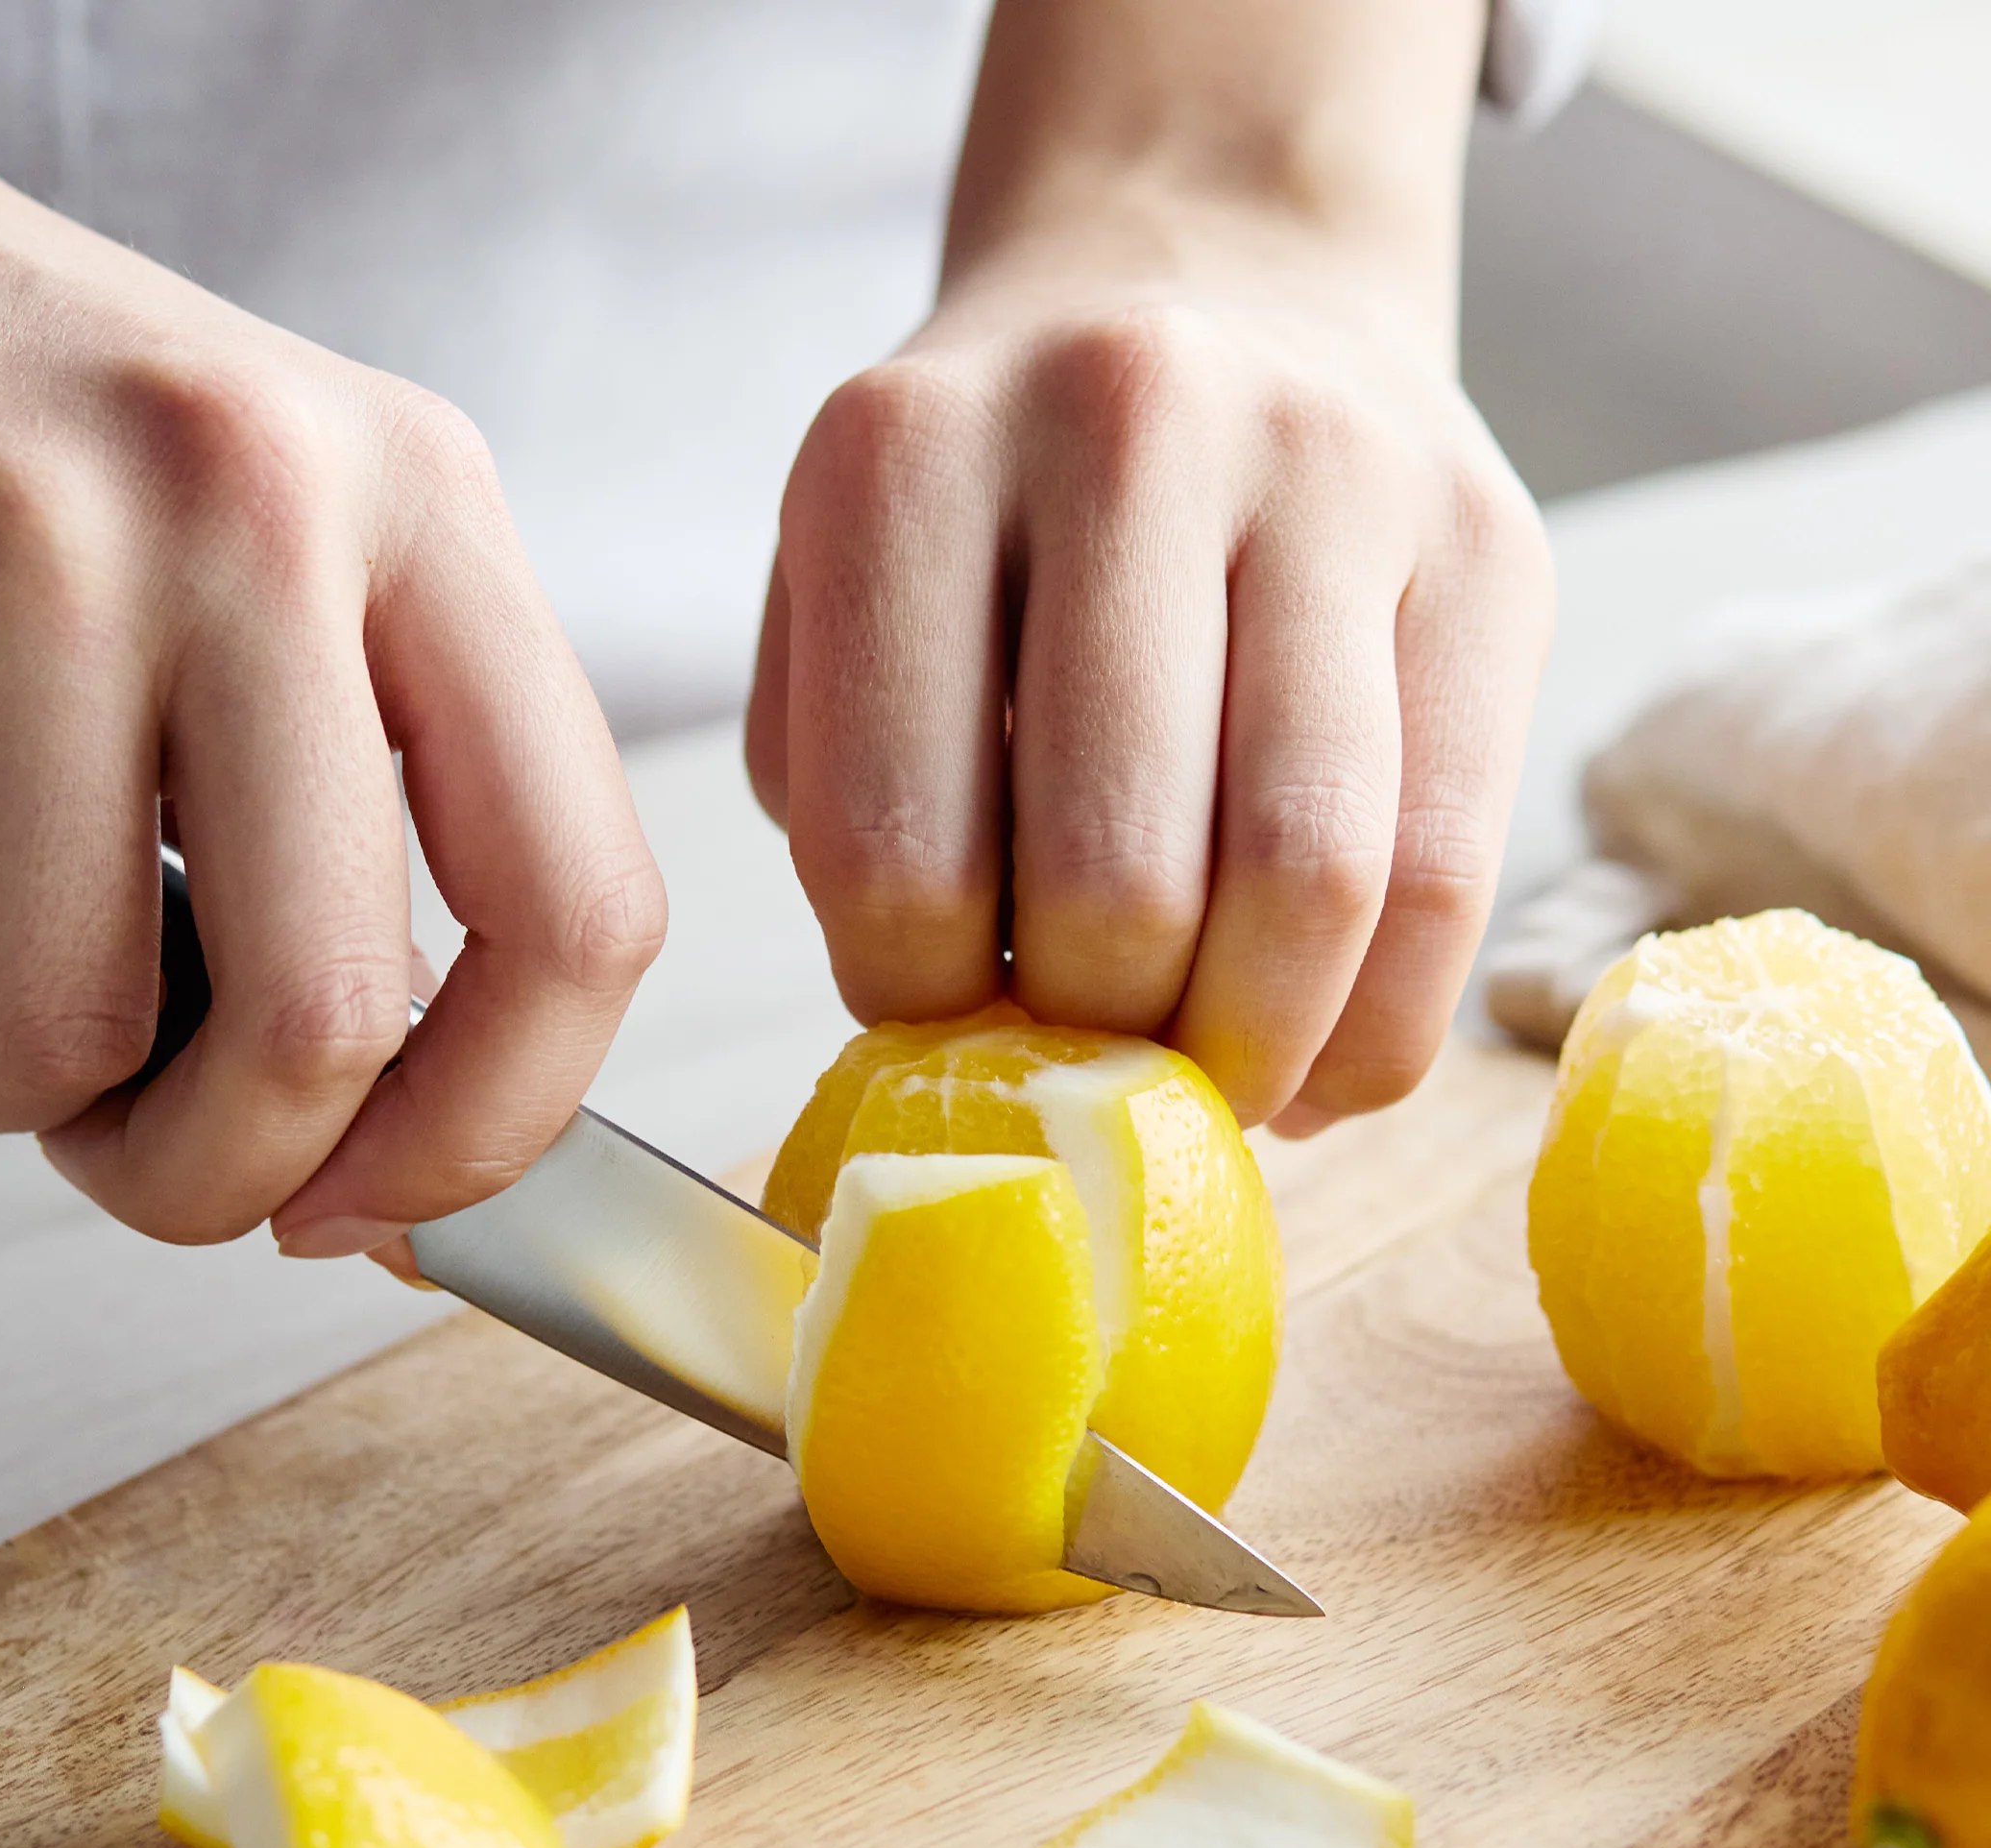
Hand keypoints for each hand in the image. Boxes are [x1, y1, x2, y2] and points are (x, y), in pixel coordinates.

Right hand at [0, 5, 663, 1249]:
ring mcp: (39, 534)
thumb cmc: (45, 451)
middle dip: (217, 1175)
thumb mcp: (295, 564)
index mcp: (431, 520)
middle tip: (144, 1157)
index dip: (492, 1127)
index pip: (581, 910)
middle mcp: (262, 507)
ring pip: (62, 1022)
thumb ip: (387, 811)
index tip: (388, 1203)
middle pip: (326, 1018)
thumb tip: (400, 1137)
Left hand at [746, 0, 1551, 1133]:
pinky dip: (1374, 1030)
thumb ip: (856, 808)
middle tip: (1093, 1070)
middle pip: (1119, 883)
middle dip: (1101, 1043)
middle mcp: (1127, 424)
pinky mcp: (1496, 546)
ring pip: (1313, 884)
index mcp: (904, 463)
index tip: (950, 1025)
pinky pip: (1452, 878)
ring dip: (1251, 1054)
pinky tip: (1314, 1055)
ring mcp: (1337, 470)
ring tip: (1207, 1078)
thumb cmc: (998, 513)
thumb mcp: (847, 613)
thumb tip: (971, 1051)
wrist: (1214, 274)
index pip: (892, 858)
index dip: (918, 1007)